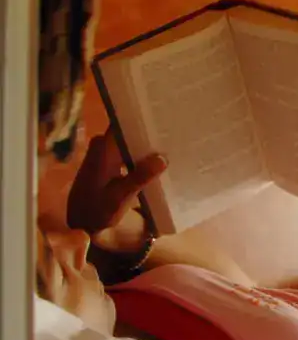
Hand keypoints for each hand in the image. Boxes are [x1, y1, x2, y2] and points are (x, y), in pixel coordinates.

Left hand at [67, 130, 166, 253]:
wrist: (82, 224)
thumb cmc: (98, 211)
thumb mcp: (121, 197)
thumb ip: (140, 177)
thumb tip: (162, 158)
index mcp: (103, 150)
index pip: (122, 123)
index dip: (141, 118)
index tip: (162, 115)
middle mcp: (102, 146)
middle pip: (128, 130)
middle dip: (148, 132)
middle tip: (174, 131)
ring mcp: (104, 153)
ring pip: (129, 141)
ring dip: (146, 144)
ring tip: (170, 143)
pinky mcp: (108, 161)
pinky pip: (127, 150)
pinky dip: (140, 155)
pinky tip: (158, 159)